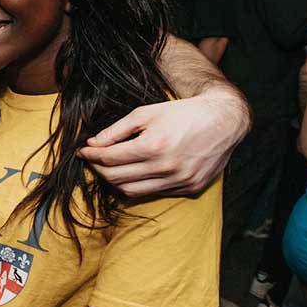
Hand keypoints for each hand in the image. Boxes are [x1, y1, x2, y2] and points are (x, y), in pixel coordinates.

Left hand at [77, 89, 249, 196]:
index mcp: (152, 146)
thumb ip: (115, 131)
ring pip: (132, 191)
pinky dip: (140, 186)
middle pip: (116, 178)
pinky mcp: (190, 188)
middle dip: (98, 169)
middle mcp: (166, 168)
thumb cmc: (181, 113)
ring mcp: (179, 181)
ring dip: (115, 181)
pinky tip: (135, 173)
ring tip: (110, 168)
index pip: (109, 159)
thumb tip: (92, 144)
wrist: (223, 121)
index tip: (83, 152)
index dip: (91, 156)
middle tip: (93, 160)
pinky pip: (154, 193)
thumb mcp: (145, 113)